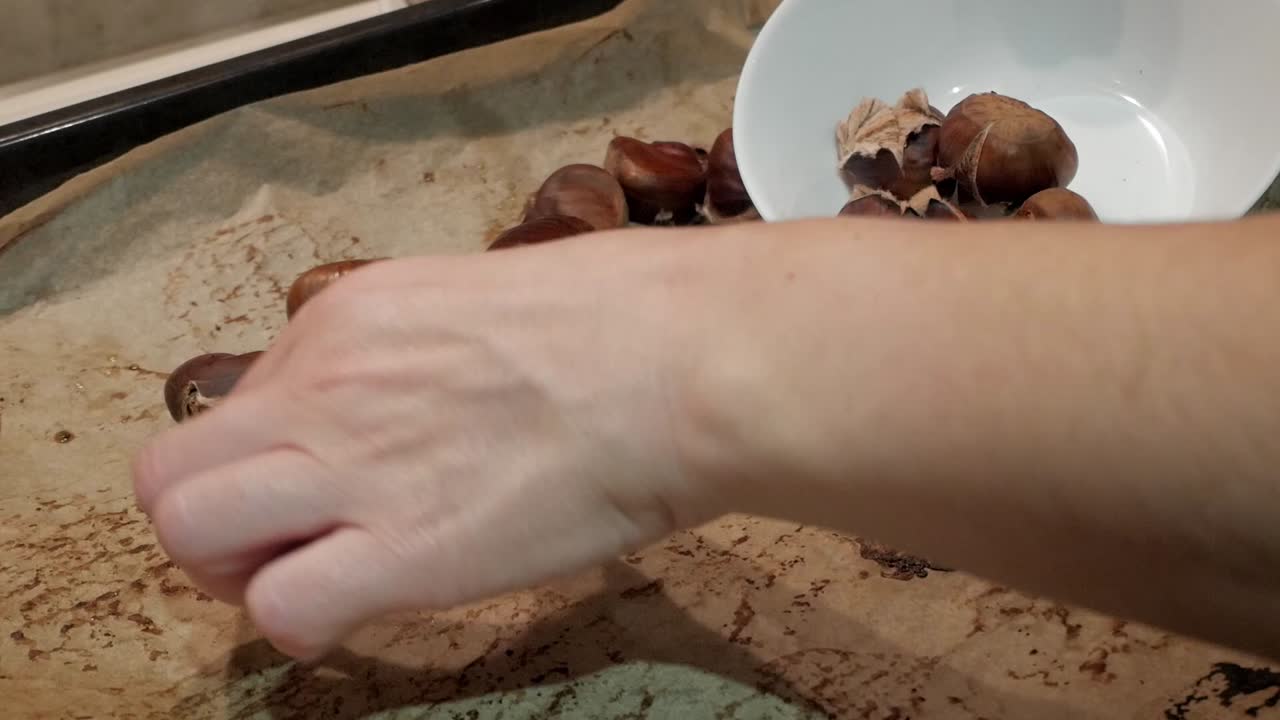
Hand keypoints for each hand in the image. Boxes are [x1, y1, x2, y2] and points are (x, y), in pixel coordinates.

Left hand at [133, 231, 718, 659]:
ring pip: (189, 535)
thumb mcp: (479, 300)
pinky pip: (280, 610)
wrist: (681, 362)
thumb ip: (411, 351)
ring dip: (232, 572)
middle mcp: (323, 389)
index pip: (238, 404)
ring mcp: (352, 470)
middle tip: (280, 541)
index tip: (325, 477)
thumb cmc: (621, 321)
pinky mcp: (402, 553)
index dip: (270, 454)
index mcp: (345, 321)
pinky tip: (356, 610)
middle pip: (172, 473)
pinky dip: (301, 624)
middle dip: (212, 520)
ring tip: (304, 576)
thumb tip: (404, 397)